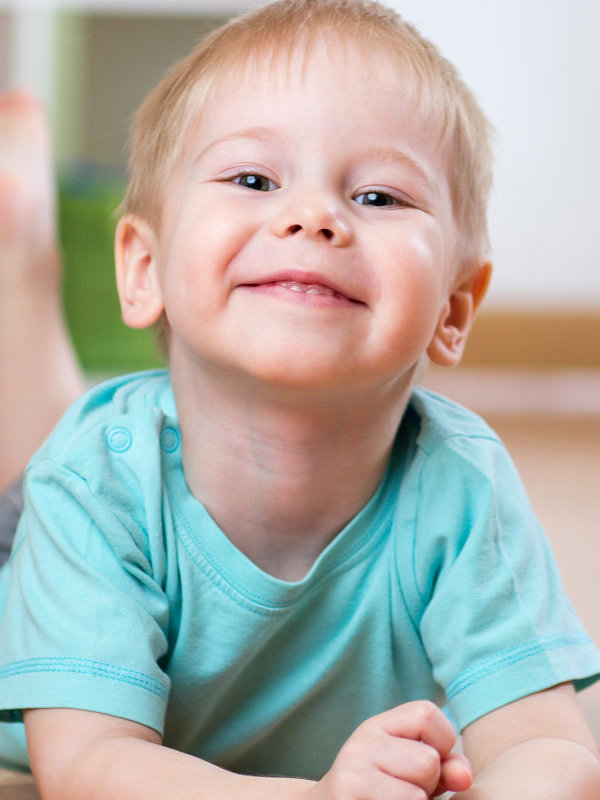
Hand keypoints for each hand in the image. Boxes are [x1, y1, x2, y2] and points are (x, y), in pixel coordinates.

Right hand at [311, 701, 472, 799]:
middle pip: (428, 762)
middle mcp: (361, 745)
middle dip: (428, 785)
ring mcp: (351, 776)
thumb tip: (465, 777)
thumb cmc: (382, 793)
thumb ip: (445, 766)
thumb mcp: (412, 770)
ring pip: (416, 796)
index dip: (442, 743)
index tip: (427, 764)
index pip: (427, 714)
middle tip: (403, 792)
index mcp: (377, 727)